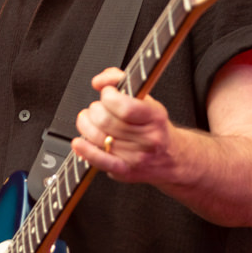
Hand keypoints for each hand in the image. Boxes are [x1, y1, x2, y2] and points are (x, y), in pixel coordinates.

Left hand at [71, 67, 178, 184]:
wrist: (172, 158)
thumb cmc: (155, 127)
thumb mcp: (147, 100)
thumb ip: (122, 82)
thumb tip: (99, 81)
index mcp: (155, 117)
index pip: (125, 107)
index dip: (109, 96)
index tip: (107, 93)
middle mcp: (148, 139)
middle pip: (106, 121)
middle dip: (95, 110)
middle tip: (98, 108)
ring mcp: (136, 157)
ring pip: (98, 137)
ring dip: (86, 125)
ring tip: (91, 121)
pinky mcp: (124, 171)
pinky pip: (100, 161)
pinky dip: (86, 150)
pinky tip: (79, 142)